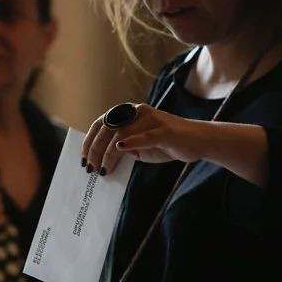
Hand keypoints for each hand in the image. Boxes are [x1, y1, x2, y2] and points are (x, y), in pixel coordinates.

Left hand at [82, 104, 207, 174]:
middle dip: (95, 150)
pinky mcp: (165, 130)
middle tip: (90, 168)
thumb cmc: (167, 144)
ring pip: (122, 134)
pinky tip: (120, 150)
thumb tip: (103, 160)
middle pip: (108, 128)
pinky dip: (132, 142)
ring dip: (109, 153)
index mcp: (129, 113)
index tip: (83, 158)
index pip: (102, 123)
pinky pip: (145, 136)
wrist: (198, 141)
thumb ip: (123, 148)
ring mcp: (151, 120)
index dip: (89, 141)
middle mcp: (138, 112)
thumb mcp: (140, 146)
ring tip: (103, 169)